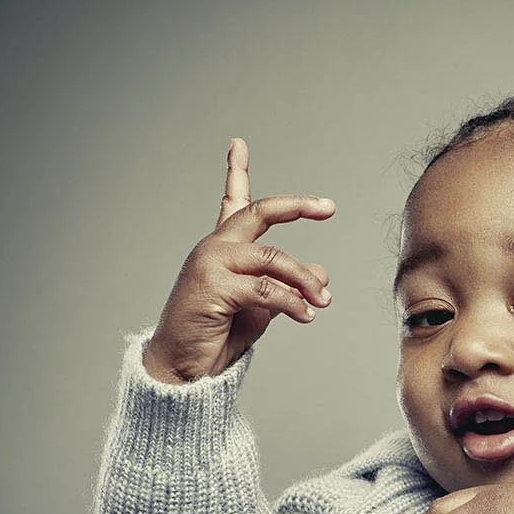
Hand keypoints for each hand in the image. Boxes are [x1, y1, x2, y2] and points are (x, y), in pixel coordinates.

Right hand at [143, 137, 336, 383]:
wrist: (185, 369)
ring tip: (322, 302)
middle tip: (328, 208)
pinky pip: (267, 289)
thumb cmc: (216, 335)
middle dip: (296, 206)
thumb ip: (287, 285)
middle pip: (259, 212)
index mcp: (223, 248)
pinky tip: (305, 316)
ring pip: (274, 258)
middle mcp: (214, 248)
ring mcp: (211, 264)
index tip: (238, 144)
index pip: (231, 202)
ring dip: (305, 281)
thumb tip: (322, 273)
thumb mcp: (262, 307)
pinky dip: (293, 302)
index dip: (235, 171)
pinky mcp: (215, 287)